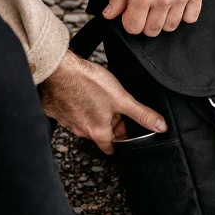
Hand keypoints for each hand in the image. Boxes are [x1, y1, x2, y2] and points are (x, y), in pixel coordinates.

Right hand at [40, 52, 165, 153]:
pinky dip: (76, 106)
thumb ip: (142, 114)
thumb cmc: (88, 82)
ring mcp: (65, 120)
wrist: (60, 68)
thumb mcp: (122, 99)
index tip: (125, 137)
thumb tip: (160, 126)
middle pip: (99, 133)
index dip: (120, 142)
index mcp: (97, 131)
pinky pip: (68, 112)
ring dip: (93, 115)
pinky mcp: (54, 109)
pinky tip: (81, 94)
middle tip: (116, 109)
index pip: (110, 147)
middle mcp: (79, 130)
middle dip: (109, 125)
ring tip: (100, 98)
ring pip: (84, 122)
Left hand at [102, 0, 203, 36]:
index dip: (128, 21)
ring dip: (163, 19)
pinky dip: (183, 14)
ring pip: (171, 26)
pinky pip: (191, 18)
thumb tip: (109, 15)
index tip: (130, 12)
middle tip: (144, 7)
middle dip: (144, 22)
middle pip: (152, 30)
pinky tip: (176, 2)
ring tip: (160, 2)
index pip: (133, 28)